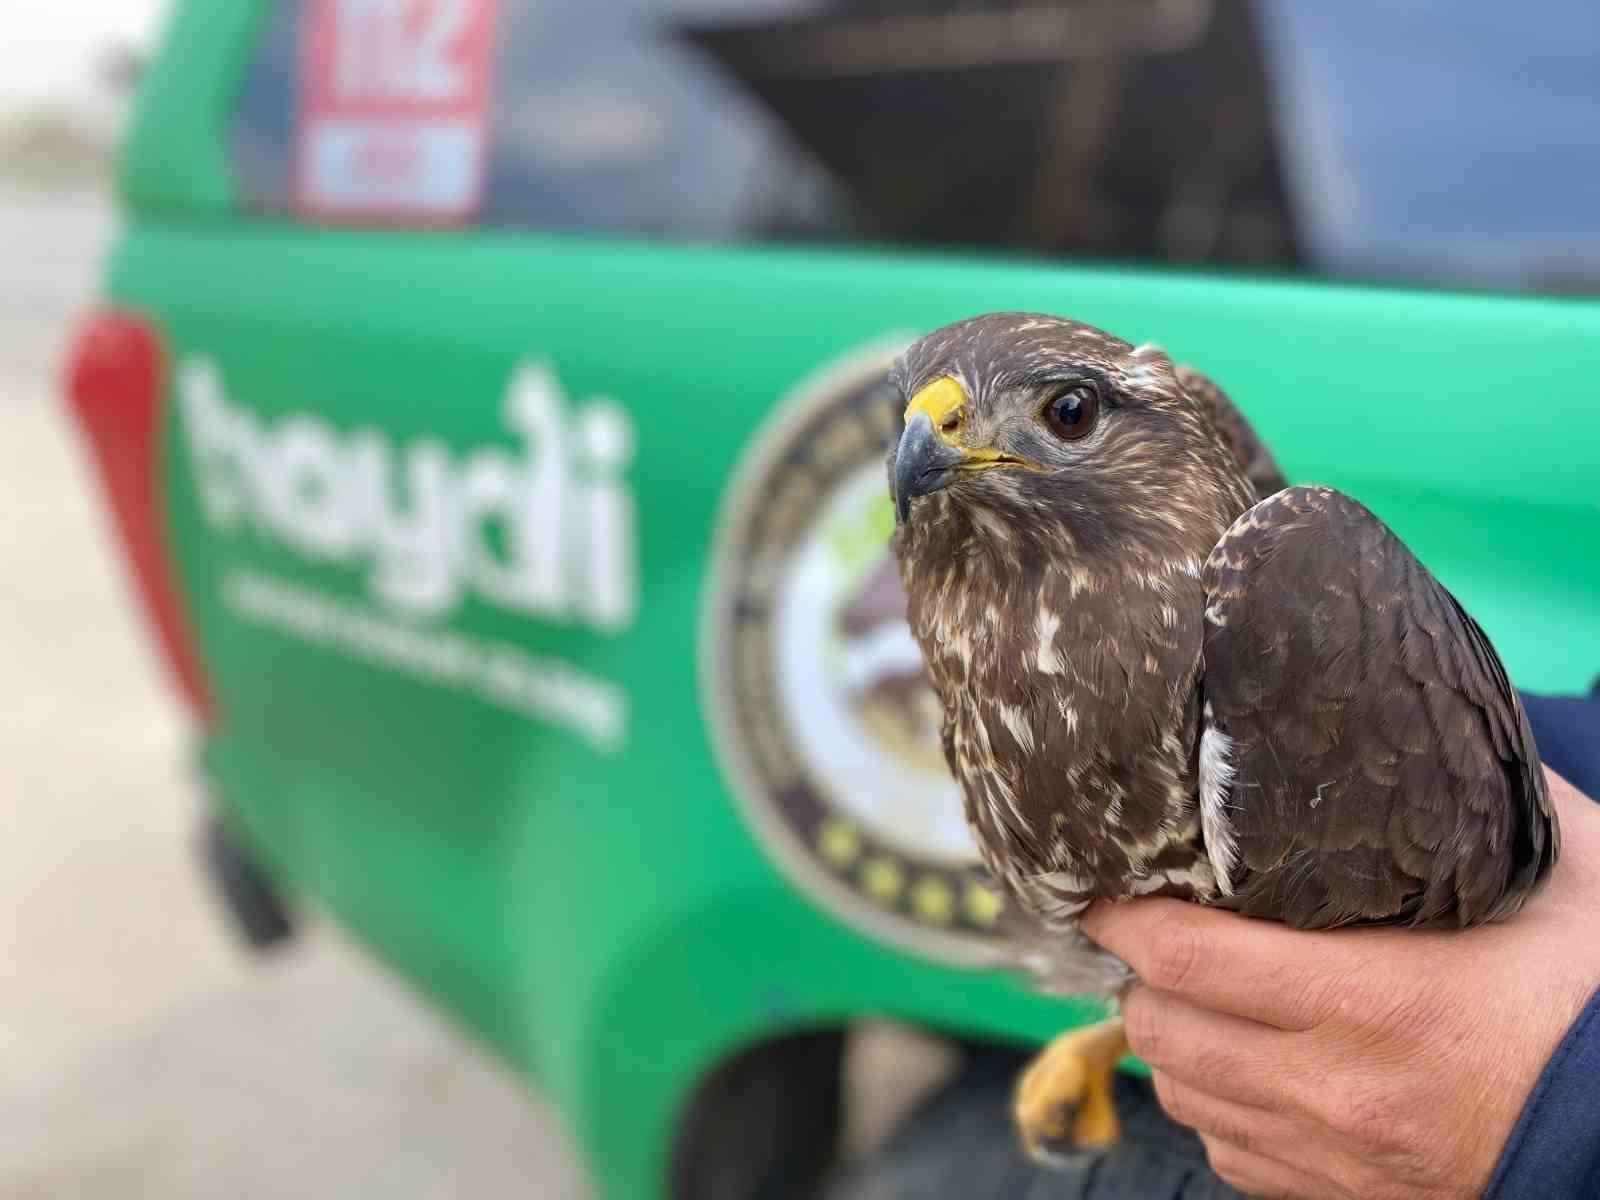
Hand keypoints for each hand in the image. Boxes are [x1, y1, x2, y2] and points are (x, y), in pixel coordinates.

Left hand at [1082, 769, 1599, 1199]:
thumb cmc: (1598, 1008)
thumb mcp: (1568, 888)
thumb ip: (1500, 805)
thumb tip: (1448, 731)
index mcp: (1376, 999)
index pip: (1189, 957)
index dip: (1126, 917)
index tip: (1106, 885)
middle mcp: (1335, 1086)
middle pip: (1162, 1027)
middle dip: (1135, 974)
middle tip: (1143, 929)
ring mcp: (1331, 1153)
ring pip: (1183, 1093)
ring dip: (1167, 1037)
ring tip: (1185, 990)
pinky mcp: (1339, 1196)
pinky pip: (1227, 1150)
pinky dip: (1212, 1102)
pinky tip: (1239, 1063)